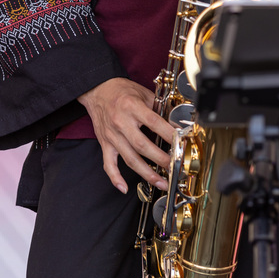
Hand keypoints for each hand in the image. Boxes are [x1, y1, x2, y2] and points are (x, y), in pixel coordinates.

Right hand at [78, 78, 174, 193]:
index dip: (168, 134)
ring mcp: (112, 135)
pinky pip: (108, 164)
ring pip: (130, 158)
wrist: (97, 89)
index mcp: (132, 107)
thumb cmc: (121, 90)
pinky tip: (124, 188)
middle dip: (160, 158)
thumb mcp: (142, 92)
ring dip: (147, 173)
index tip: (181, 142)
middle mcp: (121, 122)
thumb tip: (175, 121)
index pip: (154, 122)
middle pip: (142, 145)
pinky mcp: (105, 143)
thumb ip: (158, 106)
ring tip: (161, 182)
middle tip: (174, 166)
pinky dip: (115, 177)